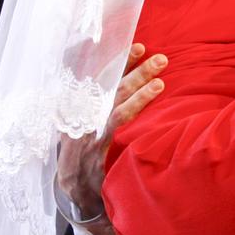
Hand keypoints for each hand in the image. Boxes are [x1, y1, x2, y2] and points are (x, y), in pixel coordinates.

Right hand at [56, 43, 166, 216]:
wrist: (74, 186)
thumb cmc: (84, 147)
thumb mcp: (85, 119)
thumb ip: (103, 98)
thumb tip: (125, 74)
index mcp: (83, 103)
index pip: (103, 77)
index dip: (121, 62)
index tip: (138, 47)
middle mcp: (86, 116)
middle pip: (113, 89)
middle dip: (136, 72)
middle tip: (159, 59)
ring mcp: (93, 135)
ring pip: (118, 110)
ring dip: (140, 94)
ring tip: (160, 82)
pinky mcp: (100, 152)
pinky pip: (118, 134)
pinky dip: (132, 121)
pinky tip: (149, 114)